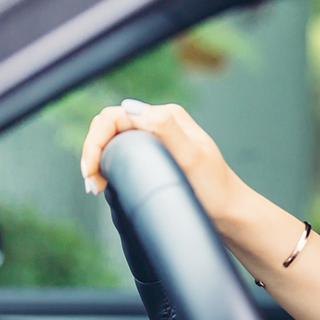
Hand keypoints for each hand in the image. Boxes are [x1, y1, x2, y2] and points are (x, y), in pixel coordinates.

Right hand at [80, 99, 245, 222]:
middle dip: (92, 150)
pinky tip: (106, 181)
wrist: (228, 212)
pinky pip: (121, 149)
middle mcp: (161, 122)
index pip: (115, 116)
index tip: (91, 172)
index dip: (96, 142)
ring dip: (97, 158)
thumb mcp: (191, 157)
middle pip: (109, 124)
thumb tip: (131, 107)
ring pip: (112, 137)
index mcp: (167, 116)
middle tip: (92, 183)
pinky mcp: (154, 153)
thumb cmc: (214, 188)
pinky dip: (107, 163)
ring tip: (96, 185)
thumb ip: (164, 129)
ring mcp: (157, 137)